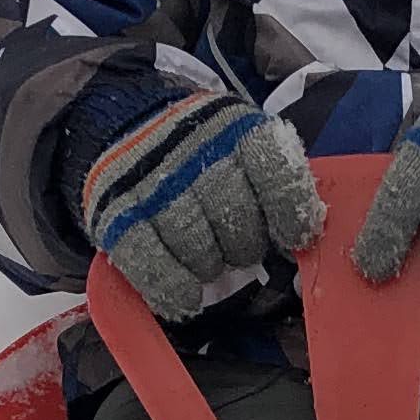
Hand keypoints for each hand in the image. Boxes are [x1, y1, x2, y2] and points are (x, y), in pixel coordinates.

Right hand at [84, 94, 320, 320]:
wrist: (126, 122)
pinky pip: (149, 262)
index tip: (294, 237)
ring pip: (198, 250)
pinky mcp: (117, 214)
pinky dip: (171, 286)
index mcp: (236, 130)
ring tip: (206, 254)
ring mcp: (152, 184)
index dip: (289, 212)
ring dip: (209, 265)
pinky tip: (186, 298)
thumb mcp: (242, 143)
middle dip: (243, 244)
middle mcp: (194, 153)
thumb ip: (273, 181)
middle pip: (237, 222)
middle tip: (233, 241)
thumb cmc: (202, 148)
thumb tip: (302, 237)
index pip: (275, 174)